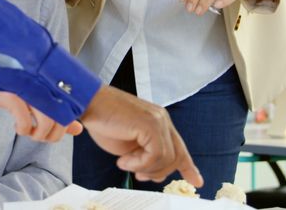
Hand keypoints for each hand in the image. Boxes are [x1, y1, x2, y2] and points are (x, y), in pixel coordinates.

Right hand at [0, 74, 82, 140]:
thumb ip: (57, 116)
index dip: (66, 125)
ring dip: (40, 135)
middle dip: (53, 135)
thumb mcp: (35, 103)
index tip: (54, 133)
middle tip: (41, 138)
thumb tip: (79, 130)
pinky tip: (17, 128)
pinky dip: (24, 130)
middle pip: (61, 117)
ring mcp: (28, 88)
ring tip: (31, 134)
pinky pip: (26, 122)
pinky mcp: (13, 95)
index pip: (70, 108)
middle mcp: (42, 83)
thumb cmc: (11, 91)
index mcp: (51, 82)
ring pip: (47, 121)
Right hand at [79, 86, 202, 186]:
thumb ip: (143, 154)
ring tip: (125, 163)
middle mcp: (162, 119)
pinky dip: (138, 163)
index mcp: (158, 121)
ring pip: (166, 159)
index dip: (188, 166)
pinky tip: (123, 160)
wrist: (89, 104)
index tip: (197, 181)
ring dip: (144, 168)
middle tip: (139, 175)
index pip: (179, 147)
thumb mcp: (128, 145)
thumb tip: (152, 171)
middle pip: (176, 156)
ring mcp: (158, 121)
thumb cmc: (103, 121)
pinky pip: (155, 155)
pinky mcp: (151, 125)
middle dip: (159, 172)